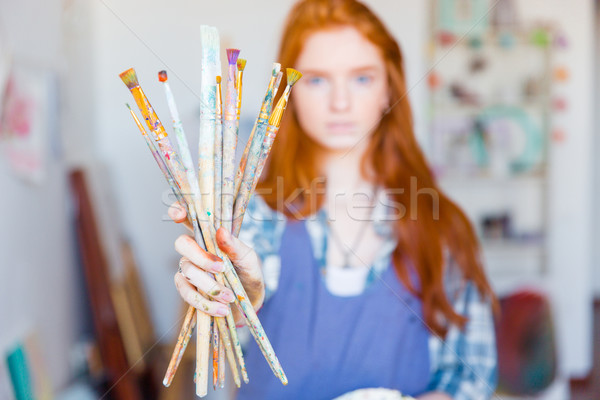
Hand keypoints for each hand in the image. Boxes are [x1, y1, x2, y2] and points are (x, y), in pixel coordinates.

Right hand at [169, 202, 265, 323]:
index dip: (178, 211)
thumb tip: (221, 231)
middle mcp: (194, 249)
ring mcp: (188, 269)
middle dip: (200, 257)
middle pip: (182, 244)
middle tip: (221, 269)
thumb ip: (235, 246)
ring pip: (187, 271)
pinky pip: (186, 293)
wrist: (249, 301)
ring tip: (229, 297)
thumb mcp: (248, 258)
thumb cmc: (248, 272)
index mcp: (209, 235)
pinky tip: (221, 309)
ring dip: (209, 285)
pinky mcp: (187, 289)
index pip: (189, 218)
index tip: (178, 214)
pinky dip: (204, 302)